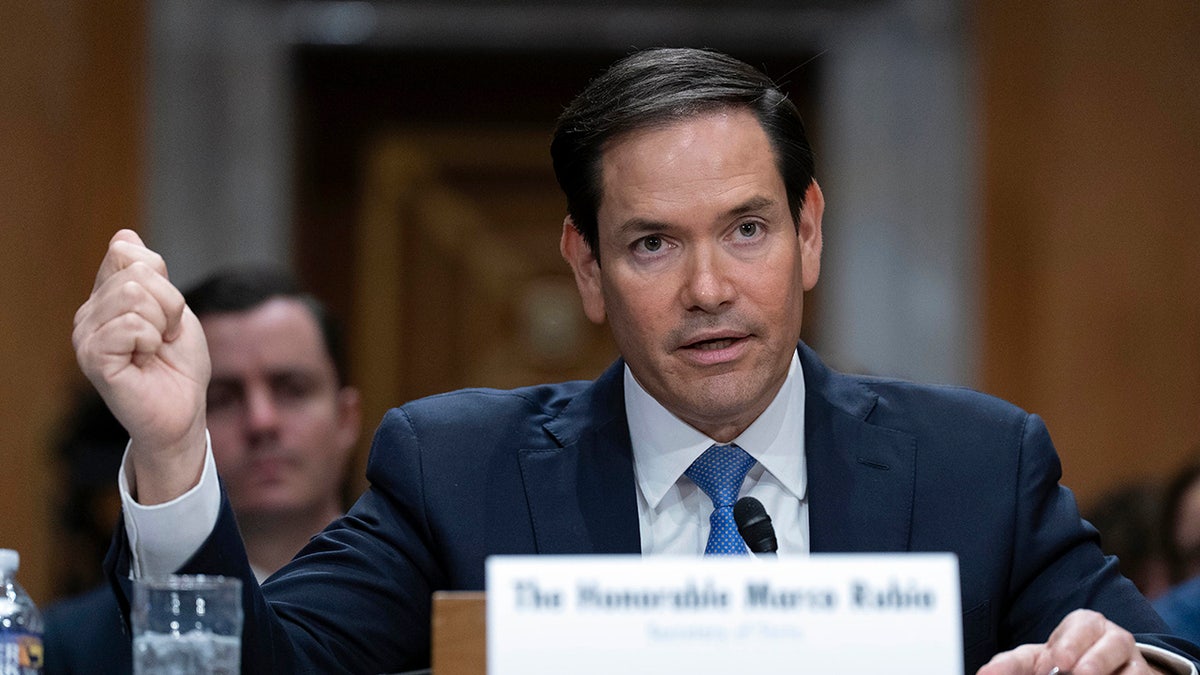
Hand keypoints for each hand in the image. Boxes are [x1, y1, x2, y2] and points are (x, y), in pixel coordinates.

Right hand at [72, 229, 210, 502]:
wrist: (183, 409)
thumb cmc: (179, 364)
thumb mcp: (173, 309)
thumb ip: (150, 274)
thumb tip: (124, 235)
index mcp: (105, 297)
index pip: (127, 251)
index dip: (163, 280)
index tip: (167, 314)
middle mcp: (88, 313)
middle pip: (137, 272)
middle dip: (169, 304)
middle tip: (164, 337)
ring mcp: (85, 335)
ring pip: (133, 294)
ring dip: (161, 323)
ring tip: (153, 349)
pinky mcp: (92, 357)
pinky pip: (130, 325)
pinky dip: (151, 341)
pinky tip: (144, 360)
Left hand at [977, 609, 1163, 673]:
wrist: (1106, 671)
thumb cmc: (1063, 663)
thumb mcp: (1035, 661)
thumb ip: (1010, 665)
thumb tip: (984, 674)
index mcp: (1084, 624)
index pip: (1077, 627)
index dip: (1066, 644)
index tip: (1053, 663)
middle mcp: (1113, 636)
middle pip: (1109, 640)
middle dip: (1090, 658)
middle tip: (1068, 670)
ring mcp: (1133, 659)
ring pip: (1130, 664)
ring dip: (1103, 668)